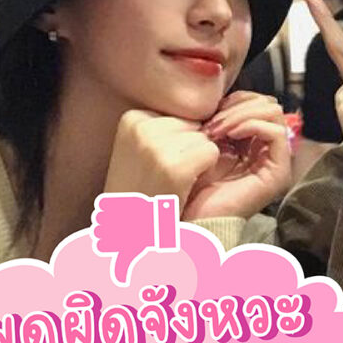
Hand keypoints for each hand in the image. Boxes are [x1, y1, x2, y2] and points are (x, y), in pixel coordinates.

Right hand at [104, 110, 219, 205]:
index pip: (180, 115)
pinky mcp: (174, 167)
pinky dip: (205, 170)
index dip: (181, 141)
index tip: (158, 164)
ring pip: (205, 137)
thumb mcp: (143, 149)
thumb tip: (211, 106)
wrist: (132, 236)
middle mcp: (140, 127)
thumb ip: (167, 127)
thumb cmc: (144, 193)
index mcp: (132, 119)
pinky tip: (182, 186)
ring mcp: (156, 147)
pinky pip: (211, 152)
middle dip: (190, 148)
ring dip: (198, 161)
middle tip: (166, 176)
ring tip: (172, 182)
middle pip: (194, 123)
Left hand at [182, 91, 291, 220]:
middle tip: (212, 123)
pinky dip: (251, 125)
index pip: (256, 101)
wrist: (191, 218)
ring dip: (242, 114)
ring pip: (273, 112)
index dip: (234, 99)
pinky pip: (275, 132)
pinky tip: (229, 135)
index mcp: (251, 140)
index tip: (209, 113)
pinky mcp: (278, 172)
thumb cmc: (192, 183)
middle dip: (237, 105)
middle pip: (267, 103)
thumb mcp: (203, 141)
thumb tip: (220, 97)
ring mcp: (275, 160)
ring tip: (217, 129)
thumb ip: (217, 120)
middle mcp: (268, 148)